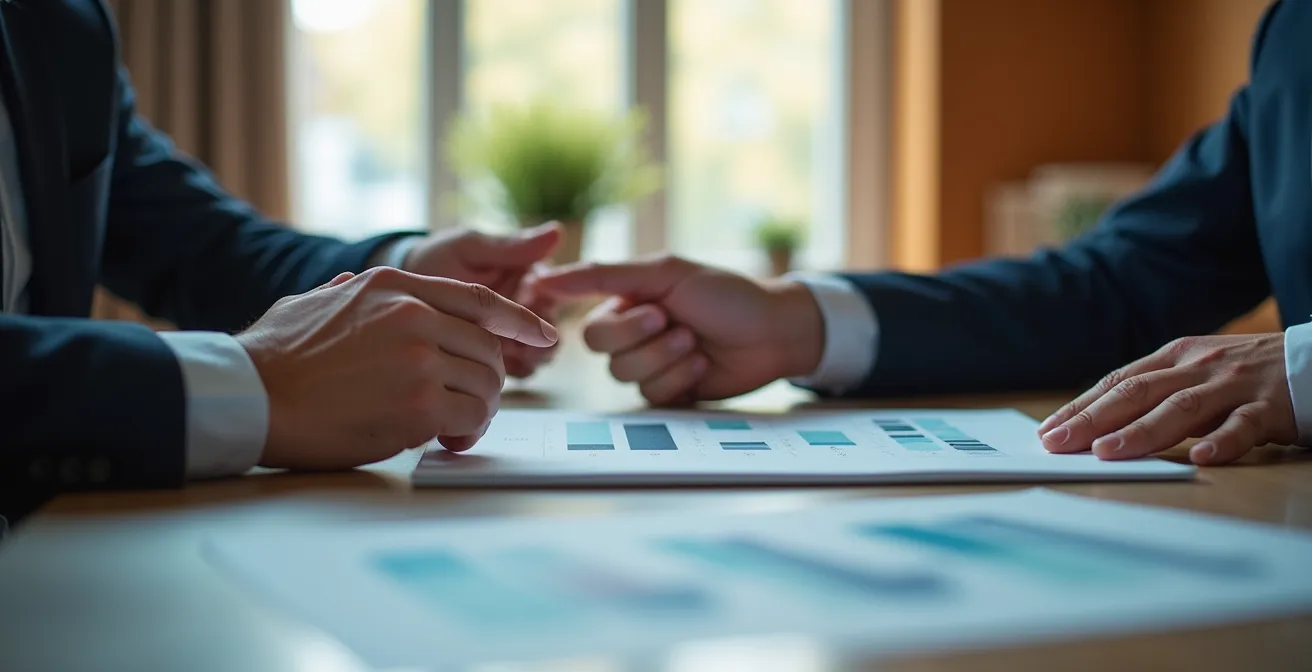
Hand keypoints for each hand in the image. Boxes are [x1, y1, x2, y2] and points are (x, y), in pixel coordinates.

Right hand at [236, 267, 556, 469]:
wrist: (249, 396)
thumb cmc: (274, 357)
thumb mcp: (315, 301)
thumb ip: (349, 292)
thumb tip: (355, 284)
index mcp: (393, 285)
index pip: (478, 299)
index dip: (519, 319)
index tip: (544, 334)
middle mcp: (414, 314)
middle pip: (490, 347)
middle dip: (488, 381)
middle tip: (469, 406)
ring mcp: (419, 357)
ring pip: (488, 384)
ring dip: (479, 411)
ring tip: (452, 426)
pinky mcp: (420, 402)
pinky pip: (472, 417)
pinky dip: (467, 433)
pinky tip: (445, 440)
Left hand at [402, 222, 562, 377]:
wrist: (398, 294)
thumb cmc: (435, 259)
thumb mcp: (469, 248)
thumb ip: (509, 247)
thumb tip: (557, 232)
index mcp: (528, 277)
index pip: (554, 293)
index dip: (544, 300)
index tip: (526, 297)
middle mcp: (526, 310)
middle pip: (551, 331)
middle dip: (541, 339)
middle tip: (520, 339)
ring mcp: (512, 337)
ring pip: (538, 355)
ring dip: (528, 358)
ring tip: (502, 355)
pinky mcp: (496, 361)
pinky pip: (516, 372)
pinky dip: (510, 372)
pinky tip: (490, 367)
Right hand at [531, 255, 824, 404]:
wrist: (774, 332)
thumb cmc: (726, 294)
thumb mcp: (665, 273)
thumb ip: (603, 275)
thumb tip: (544, 276)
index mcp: (626, 303)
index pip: (591, 326)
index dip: (622, 324)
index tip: (657, 311)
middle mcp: (632, 335)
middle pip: (603, 353)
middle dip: (645, 340)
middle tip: (676, 322)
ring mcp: (651, 366)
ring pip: (627, 376)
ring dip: (667, 358)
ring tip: (696, 342)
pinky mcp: (670, 393)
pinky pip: (652, 396)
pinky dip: (680, 377)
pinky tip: (703, 364)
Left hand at [1037, 334, 1296, 464]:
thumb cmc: (1249, 374)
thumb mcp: (1198, 373)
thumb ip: (1158, 392)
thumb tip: (1101, 423)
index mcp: (1177, 356)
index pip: (1118, 381)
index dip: (1082, 406)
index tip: (1048, 430)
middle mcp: (1199, 367)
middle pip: (1137, 392)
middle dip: (1092, 419)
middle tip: (1057, 444)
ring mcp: (1235, 386)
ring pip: (1180, 408)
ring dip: (1139, 431)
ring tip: (1106, 452)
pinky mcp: (1272, 407)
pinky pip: (1244, 426)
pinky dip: (1222, 441)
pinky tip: (1201, 457)